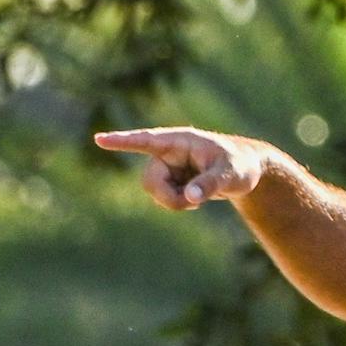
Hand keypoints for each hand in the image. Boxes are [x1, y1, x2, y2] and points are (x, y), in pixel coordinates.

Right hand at [94, 125, 279, 209]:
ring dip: (174, 202)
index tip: (99, 139)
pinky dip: (178, 204)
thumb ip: (210, 184)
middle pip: (150, 180)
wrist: (245, 172)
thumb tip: (190, 197)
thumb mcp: (231, 175)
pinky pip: (163, 198)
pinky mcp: (169, 180)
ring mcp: (167, 166)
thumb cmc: (240, 165)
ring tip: (199, 200)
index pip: (146, 140)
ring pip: (154, 191)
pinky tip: (195, 199)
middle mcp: (168, 152)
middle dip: (168, 198)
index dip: (122, 142)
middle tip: (194, 205)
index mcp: (180, 141)